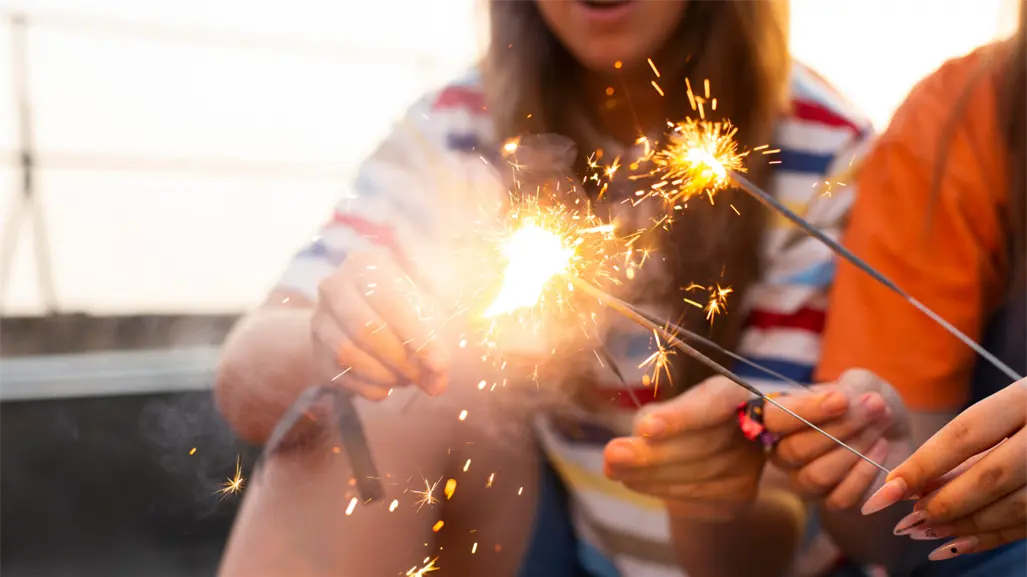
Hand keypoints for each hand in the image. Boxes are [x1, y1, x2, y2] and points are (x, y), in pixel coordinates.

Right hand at [311, 248, 447, 400]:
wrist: (365, 315)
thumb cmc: (407, 305)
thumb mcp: (428, 303)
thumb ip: (438, 333)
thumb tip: (438, 376)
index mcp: (367, 265)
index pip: (392, 303)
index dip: (418, 337)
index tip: (441, 364)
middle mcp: (336, 286)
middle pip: (366, 329)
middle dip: (402, 360)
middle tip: (427, 378)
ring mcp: (320, 320)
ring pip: (348, 354)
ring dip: (385, 375)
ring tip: (409, 379)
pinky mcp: (316, 351)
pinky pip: (341, 376)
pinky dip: (370, 387)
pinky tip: (388, 385)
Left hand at [603, 376, 763, 520]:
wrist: (706, 459)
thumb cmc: (681, 423)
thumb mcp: (666, 409)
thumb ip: (651, 420)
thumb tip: (617, 452)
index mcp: (734, 392)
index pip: (716, 400)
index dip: (682, 416)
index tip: (645, 428)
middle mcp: (753, 428)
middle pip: (703, 443)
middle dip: (653, 453)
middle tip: (612, 455)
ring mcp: (750, 465)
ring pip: (697, 474)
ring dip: (649, 474)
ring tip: (614, 470)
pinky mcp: (741, 496)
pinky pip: (696, 497)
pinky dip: (660, 490)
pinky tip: (635, 483)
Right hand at [763, 369, 910, 509]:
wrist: (896, 433)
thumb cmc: (868, 405)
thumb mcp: (862, 384)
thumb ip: (850, 388)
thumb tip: (848, 403)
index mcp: (781, 418)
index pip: (774, 419)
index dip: (805, 411)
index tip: (841, 401)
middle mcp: (784, 452)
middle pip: (795, 450)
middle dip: (839, 428)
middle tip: (875, 408)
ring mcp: (804, 481)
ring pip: (816, 475)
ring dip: (854, 449)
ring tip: (880, 429)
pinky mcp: (830, 502)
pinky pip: (840, 498)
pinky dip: (864, 474)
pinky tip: (880, 449)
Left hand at [862, 379, 1026, 560]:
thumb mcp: (1003, 412)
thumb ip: (963, 446)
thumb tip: (912, 483)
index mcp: (1024, 399)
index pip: (965, 435)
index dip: (922, 465)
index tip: (887, 490)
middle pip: (990, 476)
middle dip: (944, 503)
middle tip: (909, 520)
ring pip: (1014, 507)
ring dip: (965, 525)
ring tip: (926, 532)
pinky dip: (992, 536)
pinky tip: (958, 543)